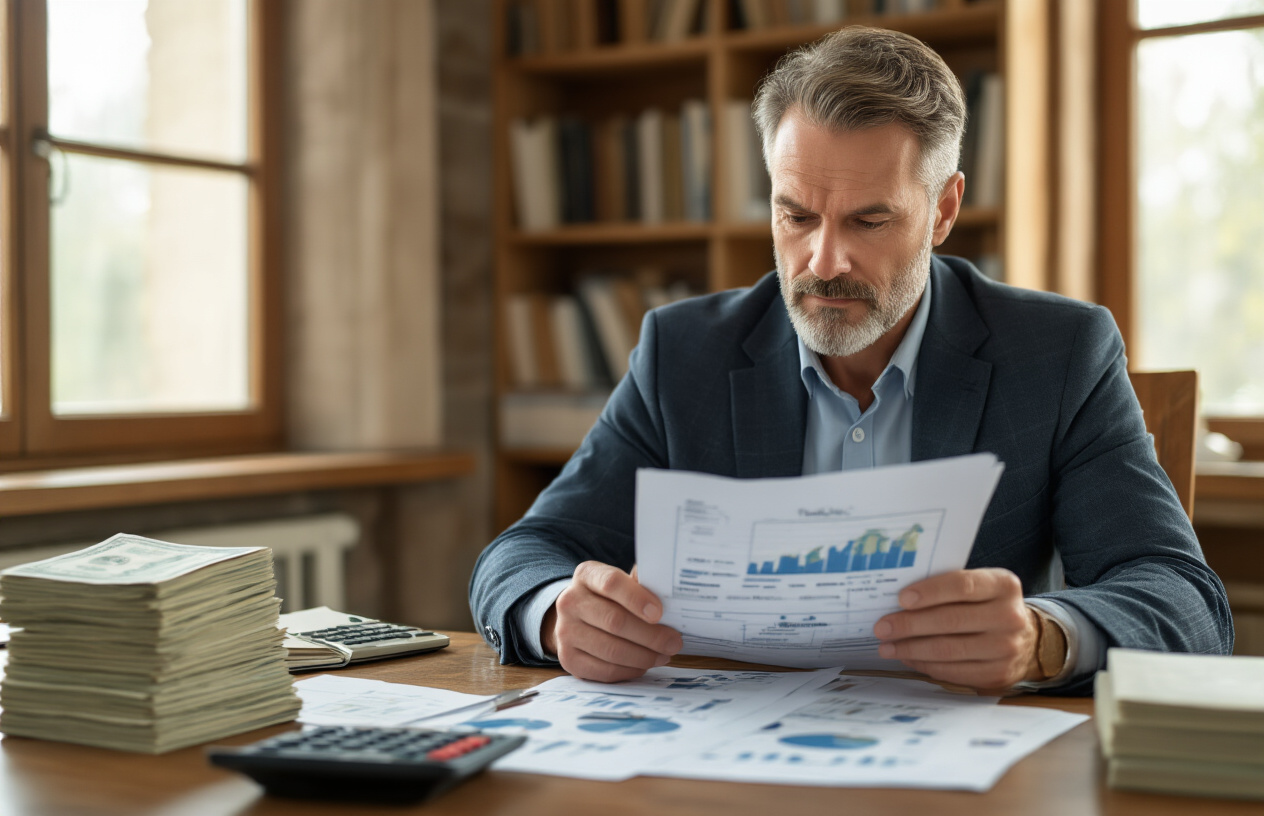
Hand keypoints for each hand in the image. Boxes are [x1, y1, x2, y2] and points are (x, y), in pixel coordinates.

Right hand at [542, 562, 682, 682]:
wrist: (577, 618)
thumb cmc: (609, 599)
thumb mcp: (622, 583)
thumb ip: (641, 584)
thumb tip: (667, 587)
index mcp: (587, 575)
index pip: (611, 583)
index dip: (637, 599)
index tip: (660, 613)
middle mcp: (570, 601)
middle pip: (615, 621)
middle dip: (651, 635)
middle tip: (674, 642)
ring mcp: (565, 632)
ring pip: (612, 650)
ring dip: (644, 656)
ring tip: (663, 655)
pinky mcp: (568, 659)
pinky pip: (605, 670)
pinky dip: (630, 671)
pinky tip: (644, 665)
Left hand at [872, 568, 1042, 690]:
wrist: (1025, 638)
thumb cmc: (987, 606)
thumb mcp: (980, 587)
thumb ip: (948, 587)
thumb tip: (899, 599)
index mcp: (1004, 586)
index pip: (962, 586)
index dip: (929, 592)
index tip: (901, 598)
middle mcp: (1010, 617)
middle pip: (951, 620)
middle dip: (910, 624)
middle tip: (882, 627)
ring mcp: (1006, 649)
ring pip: (948, 649)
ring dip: (911, 648)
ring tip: (887, 645)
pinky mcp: (997, 674)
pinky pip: (953, 671)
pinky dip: (925, 665)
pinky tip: (908, 657)